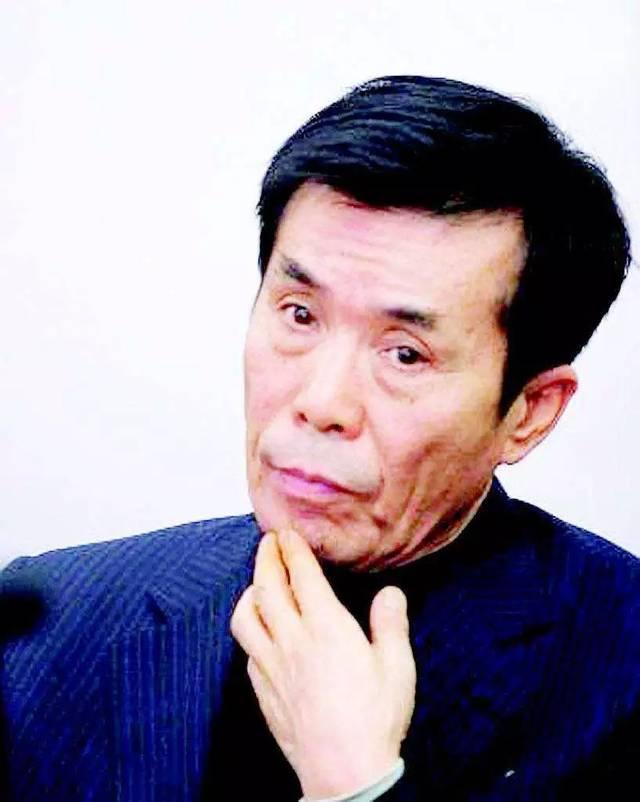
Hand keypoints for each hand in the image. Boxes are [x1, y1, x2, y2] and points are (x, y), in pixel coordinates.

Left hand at [230, 528, 415, 799]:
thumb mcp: (398, 668)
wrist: (345, 773)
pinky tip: (261, 633)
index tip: (288, 532)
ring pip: (246, 617)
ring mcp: (272, 667)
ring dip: (249, 592)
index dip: (294, 549)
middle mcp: (293, 641)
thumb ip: (391, 625)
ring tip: (258, 584)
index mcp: (327, 629)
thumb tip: (390, 593)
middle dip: (266, 558)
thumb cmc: (376, 719)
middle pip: (268, 587)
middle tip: (268, 542)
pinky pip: (247, 650)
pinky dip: (251, 630)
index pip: (302, 577)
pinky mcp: (263, 691)